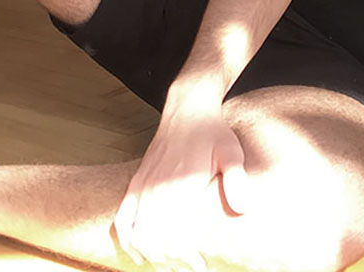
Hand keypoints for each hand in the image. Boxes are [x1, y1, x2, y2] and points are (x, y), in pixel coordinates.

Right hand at [113, 102, 249, 269]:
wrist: (187, 106)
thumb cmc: (213, 132)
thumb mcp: (231, 152)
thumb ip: (236, 179)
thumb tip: (242, 209)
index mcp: (178, 186)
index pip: (172, 238)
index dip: (184, 257)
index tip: (200, 263)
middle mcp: (156, 187)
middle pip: (152, 242)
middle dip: (170, 260)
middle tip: (191, 262)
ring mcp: (142, 185)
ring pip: (136, 235)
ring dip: (151, 253)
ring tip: (171, 260)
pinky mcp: (136, 181)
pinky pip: (121, 218)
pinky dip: (127, 238)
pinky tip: (139, 252)